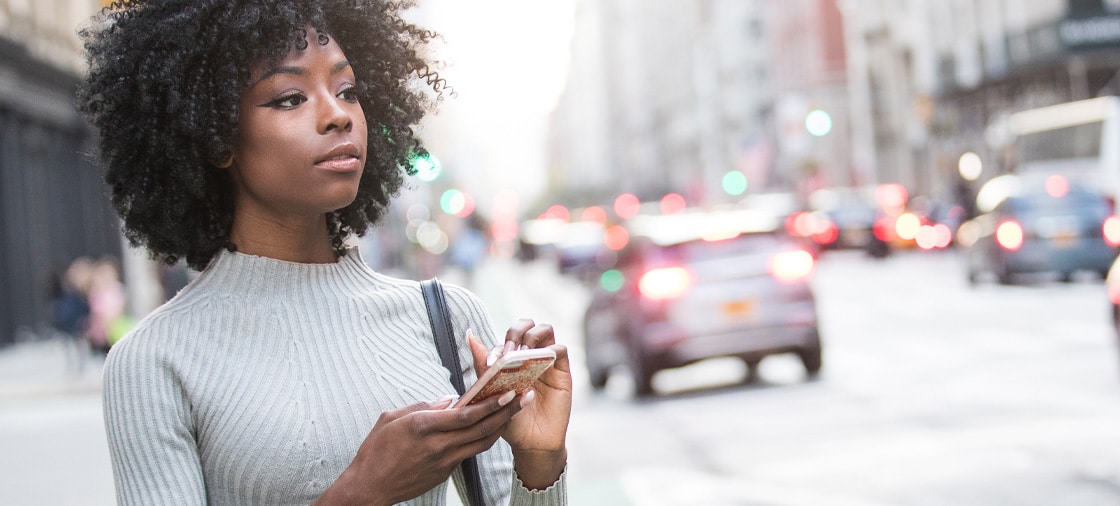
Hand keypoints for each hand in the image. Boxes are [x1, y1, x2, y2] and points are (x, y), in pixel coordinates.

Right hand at [314, 393, 521, 505]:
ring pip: (481, 443)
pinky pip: (469, 453)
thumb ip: (423, 406)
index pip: (466, 415)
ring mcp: (444, 462)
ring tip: (514, 411)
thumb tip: (447, 399)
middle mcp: (438, 445)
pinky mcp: (444, 472)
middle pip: (481, 429)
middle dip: (505, 412)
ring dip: (500, 426)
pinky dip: (482, 439)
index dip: (490, 404)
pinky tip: (490, 428)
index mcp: (424, 427)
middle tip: (523, 398)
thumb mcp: (393, 418)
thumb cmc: (376, 451)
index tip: (507, 392)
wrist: (370, 486)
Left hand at [469, 319, 571, 488]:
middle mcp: (531, 357)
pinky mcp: (562, 372)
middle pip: (528, 325)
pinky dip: (550, 349)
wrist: (530, 443)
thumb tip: (470, 334)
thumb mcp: (492, 390)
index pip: (510, 336)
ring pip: (546, 330)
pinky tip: (539, 362)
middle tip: (511, 350)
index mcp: (514, 360)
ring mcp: (547, 363)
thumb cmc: (510, 419)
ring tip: (523, 353)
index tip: (494, 361)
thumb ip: (483, 364)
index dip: (502, 342)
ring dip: (533, 335)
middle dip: (517, 329)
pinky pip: (561, 349)